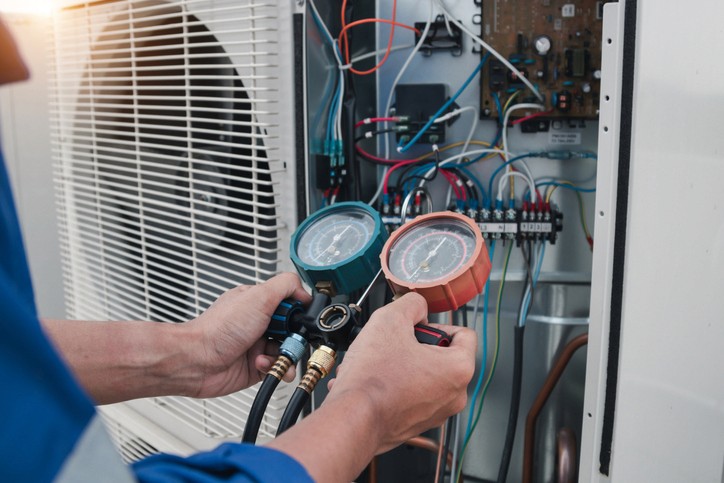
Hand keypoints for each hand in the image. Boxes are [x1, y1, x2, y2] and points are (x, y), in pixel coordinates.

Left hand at [187, 272, 310, 397]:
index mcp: (258, 302)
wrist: (197, 361)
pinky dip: (275, 368)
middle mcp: (258, 323)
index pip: (289, 304)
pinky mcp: (256, 366)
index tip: (299, 319)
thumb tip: (304, 290)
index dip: (297, 312)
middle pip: (292, 330)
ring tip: (274, 355)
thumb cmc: (217, 329)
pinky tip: (261, 364)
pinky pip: (278, 368)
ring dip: (285, 355)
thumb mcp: (257, 297)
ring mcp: (257, 345)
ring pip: (288, 351)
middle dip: (295, 337)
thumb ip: (285, 286)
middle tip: (287, 339)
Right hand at [325, 293, 475, 451]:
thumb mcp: (390, 319)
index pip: (464, 334)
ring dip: (404, 365)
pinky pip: (412, 396)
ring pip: (425, 376)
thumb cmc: (373, 379)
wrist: (352, 417)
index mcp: (459, 369)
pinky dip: (396, 386)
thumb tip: (417, 306)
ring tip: (380, 363)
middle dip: (417, 345)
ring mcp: (437, 413)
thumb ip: (411, 304)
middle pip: (443, 356)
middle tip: (394, 344)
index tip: (417, 328)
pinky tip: (375, 380)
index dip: (436, 324)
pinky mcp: (418, 424)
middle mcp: (454, 395)